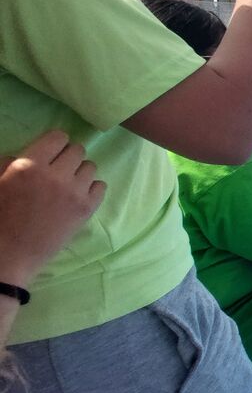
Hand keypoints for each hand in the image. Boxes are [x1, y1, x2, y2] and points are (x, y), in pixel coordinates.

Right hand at [0, 131, 105, 286]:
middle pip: (78, 150)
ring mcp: (74, 192)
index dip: (55, 144)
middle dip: (68, 157)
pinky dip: (91, 189)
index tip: (51, 153)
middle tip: (58, 171)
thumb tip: (32, 152)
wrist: (9, 255)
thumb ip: (13, 162)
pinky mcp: (86, 209)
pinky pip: (101, 186)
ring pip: (91, 167)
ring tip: (67, 185)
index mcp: (29, 165)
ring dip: (80, 173)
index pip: (59, 137)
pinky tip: (77, 197)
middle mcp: (55, 175)